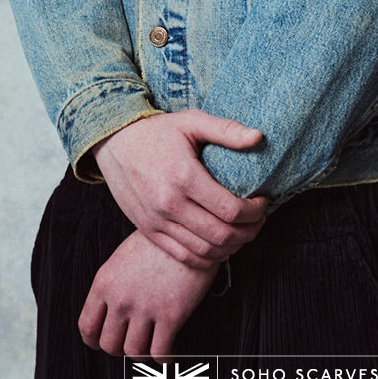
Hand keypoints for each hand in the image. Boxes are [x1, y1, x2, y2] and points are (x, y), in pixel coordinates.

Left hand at [78, 230, 218, 358]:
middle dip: (119, 348)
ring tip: (150, 346)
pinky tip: (168, 350)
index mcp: (105, 282)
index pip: (87, 327)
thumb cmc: (157, 242)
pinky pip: (159, 352)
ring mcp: (145, 308)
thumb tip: (111, 311)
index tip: (102, 342)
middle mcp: (121, 298)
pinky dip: (163, 357)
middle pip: (109, 344)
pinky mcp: (171, 315)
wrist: (188, 230)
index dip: (94, 341)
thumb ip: (113, 285)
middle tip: (130, 343)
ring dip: (141, 354)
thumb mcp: (122, 257)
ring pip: (133, 352)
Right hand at [92, 110, 267, 265]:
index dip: (255, 211)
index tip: (262, 201)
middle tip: (258, 220)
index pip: (231, 209)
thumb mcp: (192, 121)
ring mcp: (157, 222)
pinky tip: (220, 245)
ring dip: (232, 247)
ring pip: (205, 251)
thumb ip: (226, 130)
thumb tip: (259, 137)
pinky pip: (184, 256)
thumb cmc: (157, 131)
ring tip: (243, 232)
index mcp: (184, 177)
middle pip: (221, 235)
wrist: (114, 143)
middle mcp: (170, 204)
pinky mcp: (149, 231)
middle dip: (249, 232)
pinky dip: (208, 257)